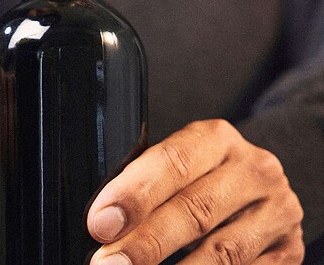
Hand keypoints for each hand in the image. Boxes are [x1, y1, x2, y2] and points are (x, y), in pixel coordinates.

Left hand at [87, 119, 303, 263]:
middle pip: (195, 210)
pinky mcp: (290, 250)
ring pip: (222, 252)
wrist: (257, 188)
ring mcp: (277, 210)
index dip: (134, 195)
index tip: (100, 224)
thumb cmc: (202, 175)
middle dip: (146, 243)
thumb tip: (102, 216)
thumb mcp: (180, 162)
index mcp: (217, 138)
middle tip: (109, 264)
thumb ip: (148, 180)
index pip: (172, 163)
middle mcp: (253, 168)